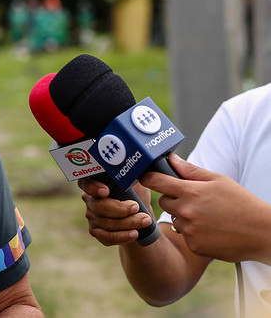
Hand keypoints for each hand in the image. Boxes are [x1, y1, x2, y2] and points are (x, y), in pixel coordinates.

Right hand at [77, 177, 153, 245]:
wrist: (140, 215)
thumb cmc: (136, 194)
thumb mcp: (136, 181)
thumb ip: (132, 174)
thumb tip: (137, 167)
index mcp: (95, 182)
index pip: (85, 183)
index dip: (93, 187)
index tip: (106, 191)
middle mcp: (90, 199)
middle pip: (99, 206)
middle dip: (120, 208)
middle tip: (136, 207)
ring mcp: (91, 216)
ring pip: (106, 223)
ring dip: (128, 222)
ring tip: (145, 220)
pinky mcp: (96, 232)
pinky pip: (107, 237)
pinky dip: (122, 236)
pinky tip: (134, 233)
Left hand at [140, 153, 270, 263]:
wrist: (262, 233)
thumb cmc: (241, 203)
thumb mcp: (219, 180)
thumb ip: (191, 170)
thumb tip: (170, 159)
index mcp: (190, 192)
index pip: (155, 182)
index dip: (148, 178)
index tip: (145, 177)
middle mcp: (186, 211)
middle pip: (163, 201)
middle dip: (173, 198)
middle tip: (193, 199)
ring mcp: (189, 230)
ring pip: (174, 219)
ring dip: (183, 216)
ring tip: (207, 216)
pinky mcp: (194, 246)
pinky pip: (184, 235)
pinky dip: (193, 232)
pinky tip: (210, 230)